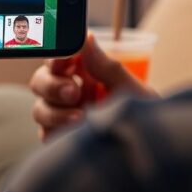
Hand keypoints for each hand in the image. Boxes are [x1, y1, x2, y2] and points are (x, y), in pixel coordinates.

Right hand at [29, 33, 157, 139]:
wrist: (151, 153)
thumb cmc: (146, 117)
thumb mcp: (132, 90)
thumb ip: (107, 66)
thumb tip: (87, 38)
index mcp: (86, 72)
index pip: (60, 57)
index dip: (56, 56)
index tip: (64, 61)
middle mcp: (71, 91)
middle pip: (40, 80)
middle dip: (52, 84)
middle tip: (74, 92)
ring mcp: (65, 116)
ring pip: (40, 108)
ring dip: (55, 111)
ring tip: (82, 117)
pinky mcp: (62, 138)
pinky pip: (45, 133)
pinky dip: (57, 131)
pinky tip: (76, 132)